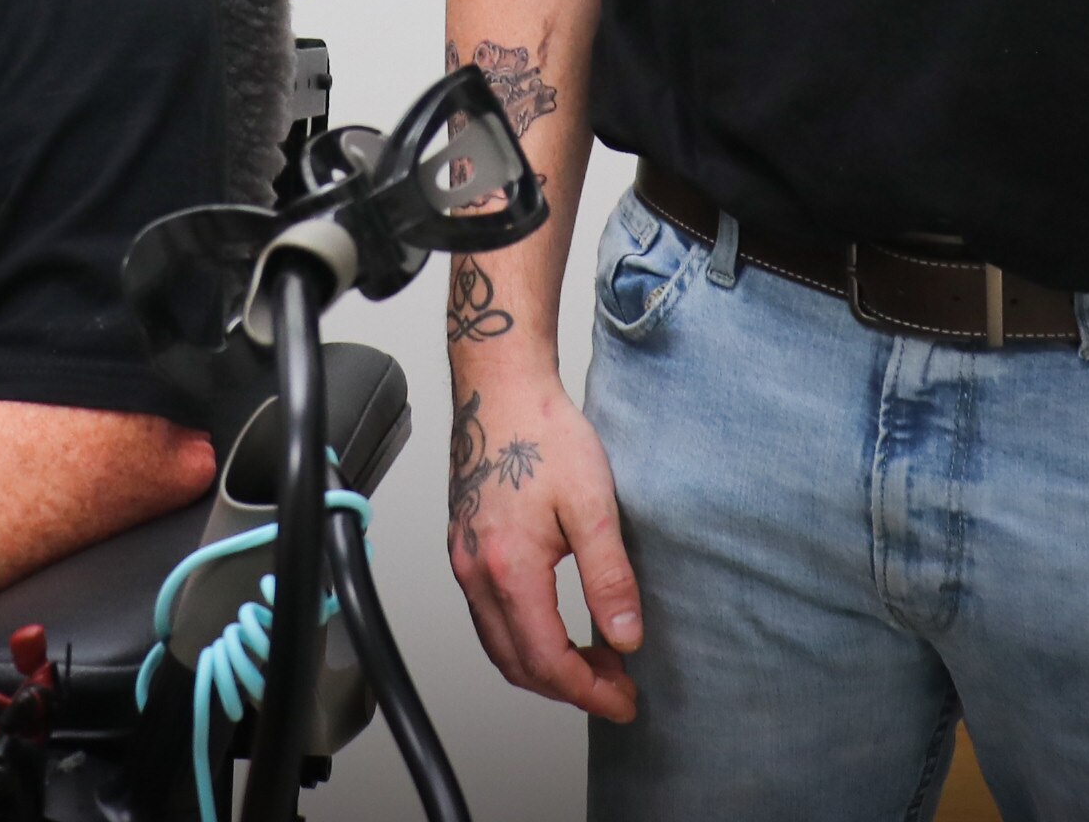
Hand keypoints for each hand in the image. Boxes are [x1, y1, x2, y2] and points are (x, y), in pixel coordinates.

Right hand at [445, 362, 641, 722]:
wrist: (500, 388)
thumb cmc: (543, 434)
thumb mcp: (594, 504)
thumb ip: (609, 577)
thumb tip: (625, 636)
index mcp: (510, 569)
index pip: (547, 661)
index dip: (589, 692)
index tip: (623, 700)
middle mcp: (477, 573)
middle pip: (518, 664)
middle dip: (569, 687)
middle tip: (616, 685)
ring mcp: (464, 562)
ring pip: (499, 645)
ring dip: (545, 665)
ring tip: (595, 659)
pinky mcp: (463, 549)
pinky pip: (488, 617)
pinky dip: (524, 637)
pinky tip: (558, 624)